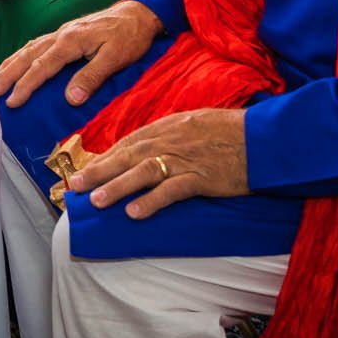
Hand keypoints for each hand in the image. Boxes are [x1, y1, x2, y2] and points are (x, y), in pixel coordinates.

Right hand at [0, 0, 161, 109]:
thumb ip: (92, 77)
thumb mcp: (116, 58)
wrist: (139, 12)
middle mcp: (61, 34)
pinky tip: (17, 60)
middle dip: (8, 74)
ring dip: (11, 63)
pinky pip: (37, 44)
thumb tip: (70, 99)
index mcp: (71, 41)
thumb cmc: (130, 36)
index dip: (25, 86)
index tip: (11, 102)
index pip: (42, 67)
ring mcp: (62, 32)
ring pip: (29, 48)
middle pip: (28, 56)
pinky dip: (22, 54)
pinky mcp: (66, 33)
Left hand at [69, 108, 248, 218]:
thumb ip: (167, 135)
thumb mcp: (192, 124)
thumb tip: (143, 149)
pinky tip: (135, 213)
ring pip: (143, 172)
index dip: (103, 157)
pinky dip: (152, 201)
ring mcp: (185, 159)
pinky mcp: (202, 178)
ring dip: (117, 187)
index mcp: (166, 127)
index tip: (83, 169)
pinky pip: (172, 190)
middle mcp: (169, 141)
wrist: (263, 137)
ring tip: (96, 201)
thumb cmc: (230, 131)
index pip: (127, 143)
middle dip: (98, 171)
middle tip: (74, 186)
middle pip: (126, 156)